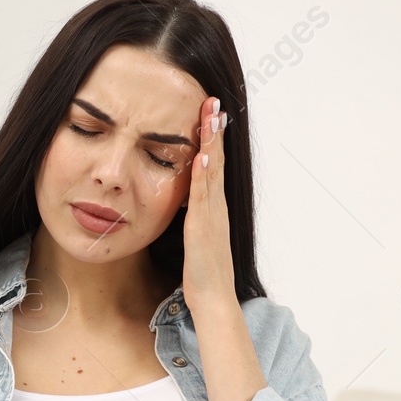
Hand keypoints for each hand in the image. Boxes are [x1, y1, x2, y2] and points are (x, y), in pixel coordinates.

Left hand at [182, 94, 237, 319]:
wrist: (213, 300)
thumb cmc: (202, 273)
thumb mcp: (194, 238)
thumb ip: (191, 218)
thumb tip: (183, 203)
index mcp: (212, 208)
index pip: (212, 165)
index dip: (211, 139)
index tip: (208, 112)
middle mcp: (216, 207)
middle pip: (217, 160)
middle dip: (214, 130)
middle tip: (214, 101)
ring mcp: (212, 216)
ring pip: (213, 172)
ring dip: (213, 143)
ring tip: (212, 116)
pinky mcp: (204, 229)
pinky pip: (204, 198)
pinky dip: (205, 176)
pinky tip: (204, 156)